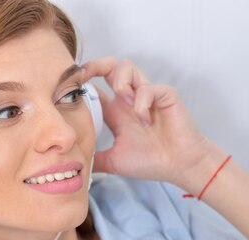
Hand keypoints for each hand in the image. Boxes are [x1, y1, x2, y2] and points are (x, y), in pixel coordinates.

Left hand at [82, 57, 216, 185]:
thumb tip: (74, 164)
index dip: (81, 84)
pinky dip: (142, 102)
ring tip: (122, 102)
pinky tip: (145, 120)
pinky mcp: (165, 96)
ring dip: (120, 81)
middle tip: (84, 77)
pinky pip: (149, 87)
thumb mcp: (114, 162)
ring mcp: (147, 96)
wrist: (180, 166)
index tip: (68, 91)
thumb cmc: (152, 162)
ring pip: (127, 67)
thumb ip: (95, 159)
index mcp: (116, 112)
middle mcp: (130, 99)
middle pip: (109, 67)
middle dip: (95, 65)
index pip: (95, 87)